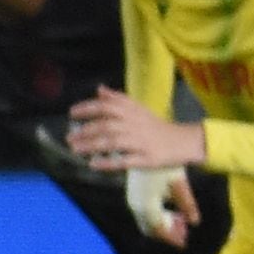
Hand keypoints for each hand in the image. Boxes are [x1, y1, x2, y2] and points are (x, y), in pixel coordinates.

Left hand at [68, 85, 206, 171]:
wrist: (183, 142)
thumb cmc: (156, 126)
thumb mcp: (139, 109)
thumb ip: (118, 99)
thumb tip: (99, 89)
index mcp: (133, 112)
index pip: (107, 106)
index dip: (88, 108)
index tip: (72, 114)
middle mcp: (136, 125)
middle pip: (107, 125)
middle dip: (86, 131)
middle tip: (69, 138)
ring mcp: (141, 142)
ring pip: (112, 142)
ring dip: (91, 146)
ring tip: (76, 150)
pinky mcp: (146, 159)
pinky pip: (124, 160)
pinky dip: (108, 162)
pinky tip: (94, 164)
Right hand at [123, 167, 200, 247]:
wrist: (144, 143)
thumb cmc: (165, 162)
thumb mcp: (179, 183)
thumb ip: (187, 204)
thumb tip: (195, 222)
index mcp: (147, 204)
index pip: (159, 229)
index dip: (173, 238)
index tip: (185, 242)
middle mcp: (136, 205)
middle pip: (151, 229)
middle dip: (168, 233)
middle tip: (185, 233)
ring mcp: (133, 200)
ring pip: (147, 222)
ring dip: (164, 225)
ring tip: (182, 221)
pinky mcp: (133, 194)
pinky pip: (145, 213)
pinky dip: (158, 216)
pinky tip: (172, 211)